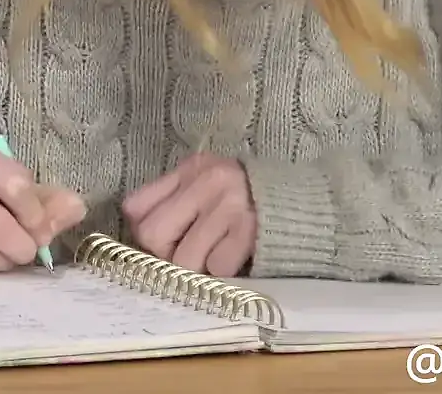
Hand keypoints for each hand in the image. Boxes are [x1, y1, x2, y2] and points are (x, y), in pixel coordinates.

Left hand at [120, 152, 255, 276]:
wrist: (305, 203)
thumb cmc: (247, 200)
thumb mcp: (207, 185)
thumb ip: (174, 200)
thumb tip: (139, 234)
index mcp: (190, 169)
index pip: (136, 206)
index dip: (143, 232)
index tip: (162, 242)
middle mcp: (207, 181)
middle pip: (152, 234)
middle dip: (165, 255)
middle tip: (186, 257)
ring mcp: (229, 205)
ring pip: (184, 259)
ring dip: (197, 269)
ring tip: (213, 260)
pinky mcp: (250, 230)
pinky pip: (218, 266)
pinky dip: (224, 271)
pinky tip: (236, 259)